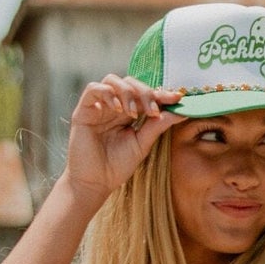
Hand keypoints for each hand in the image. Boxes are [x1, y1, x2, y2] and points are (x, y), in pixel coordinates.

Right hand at [63, 74, 183, 203]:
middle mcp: (112, 107)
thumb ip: (158, 126)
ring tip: (133, 113)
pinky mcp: (83, 111)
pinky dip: (107, 94)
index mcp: (127, 113)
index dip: (161, 94)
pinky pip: (93, 88)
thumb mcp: (142, 144)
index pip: (145, 95)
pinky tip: (117, 109)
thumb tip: (180, 112)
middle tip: (153, 110)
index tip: (177, 98)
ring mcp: (98, 107)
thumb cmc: (117, 167)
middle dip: (145, 92)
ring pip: (112, 80)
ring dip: (127, 92)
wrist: (95, 183)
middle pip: (130, 82)